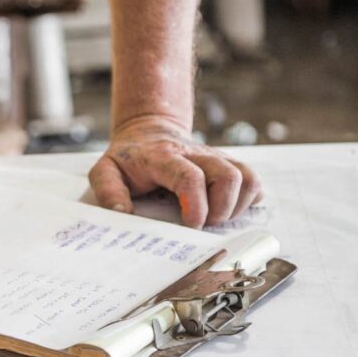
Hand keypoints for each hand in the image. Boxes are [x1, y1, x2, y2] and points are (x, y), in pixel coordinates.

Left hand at [88, 116, 263, 227]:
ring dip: (237, 205)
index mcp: (163, 158)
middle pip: (227, 175)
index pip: (189, 177)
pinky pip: (252, 180)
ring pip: (247, 177)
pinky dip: (248, 199)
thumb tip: (122, 213)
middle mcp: (195, 154)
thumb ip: (108, 191)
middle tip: (204, 225)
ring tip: (216, 218)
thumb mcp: (105, 170)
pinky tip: (228, 209)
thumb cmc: (128, 158)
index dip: (196, 204)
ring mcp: (215, 158)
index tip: (192, 225)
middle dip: (222, 209)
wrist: (148, 131)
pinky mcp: (227, 164)